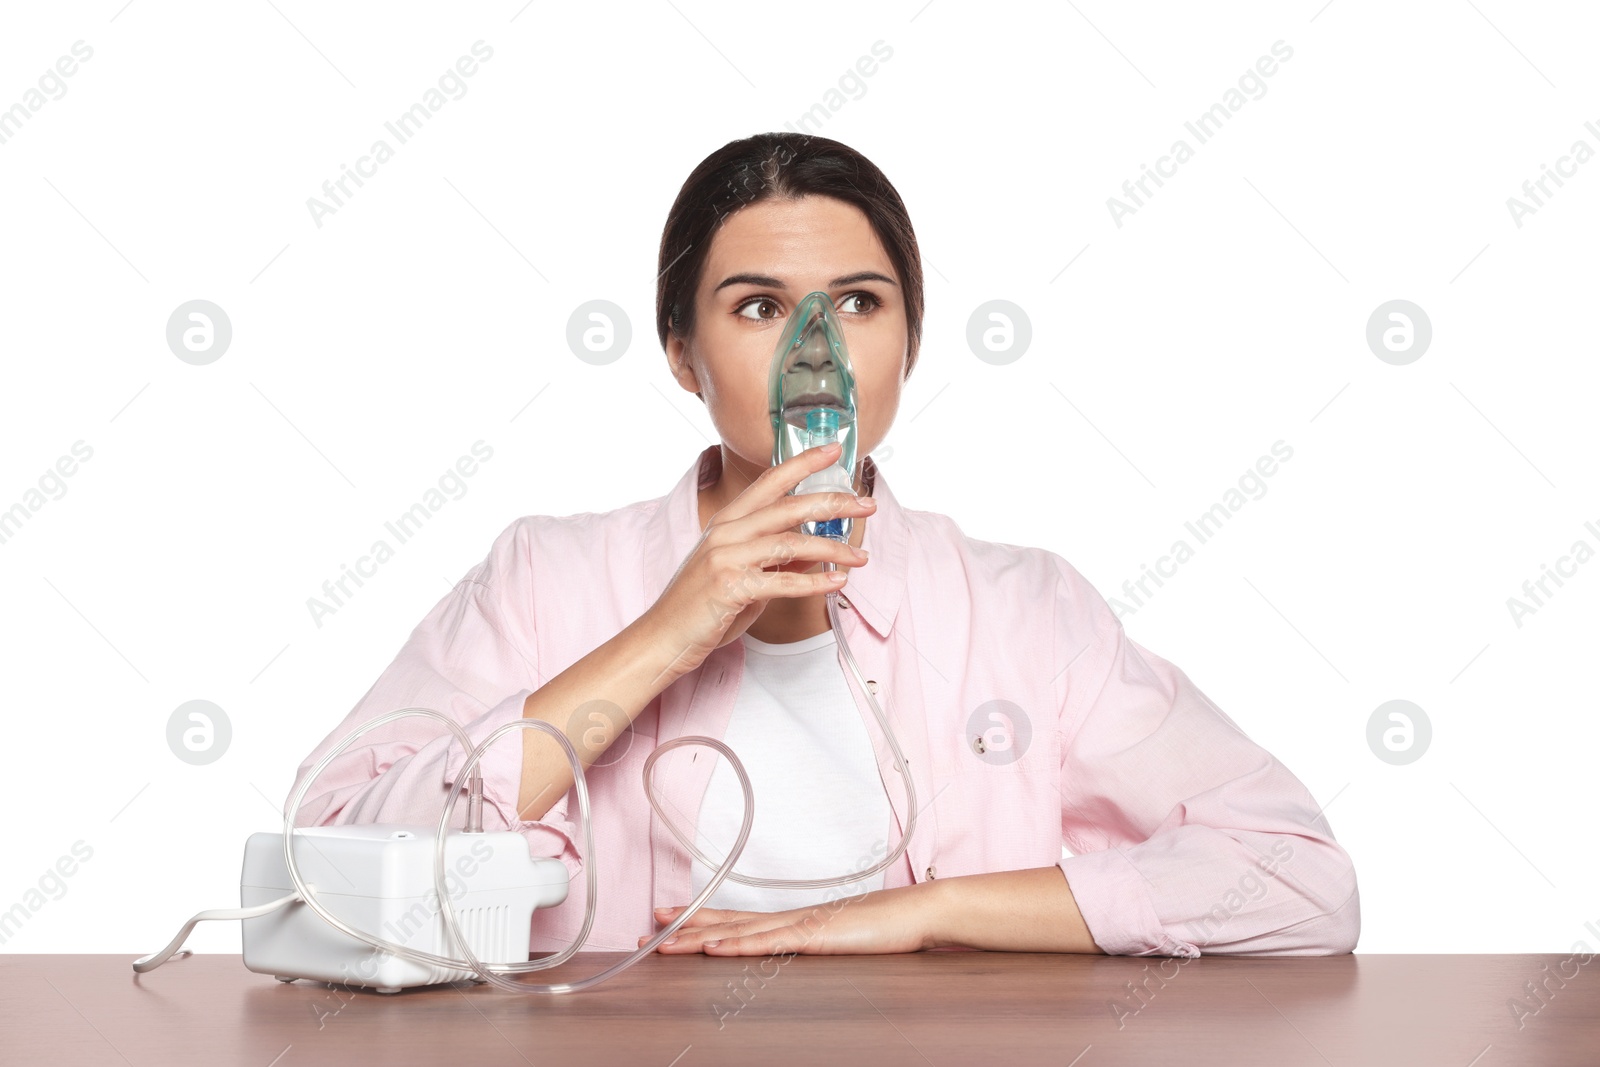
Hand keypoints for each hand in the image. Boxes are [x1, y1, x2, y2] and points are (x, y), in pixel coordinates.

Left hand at [638, 883, 938, 955]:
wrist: (919, 913)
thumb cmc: (890, 927)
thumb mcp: (846, 940)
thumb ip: (821, 943)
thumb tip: (805, 949)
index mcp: (798, 920)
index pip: (742, 919)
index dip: (706, 919)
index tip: (675, 919)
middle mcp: (793, 918)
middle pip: (731, 920)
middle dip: (690, 924)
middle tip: (653, 925)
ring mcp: (802, 926)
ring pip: (741, 931)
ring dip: (702, 937)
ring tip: (669, 941)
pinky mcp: (815, 937)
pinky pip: (770, 943)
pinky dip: (740, 946)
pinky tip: (715, 949)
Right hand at [647, 441, 874, 676]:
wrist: (661, 637)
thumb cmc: (700, 605)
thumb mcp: (737, 570)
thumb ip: (771, 558)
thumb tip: (812, 553)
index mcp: (727, 521)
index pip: (770, 481)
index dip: (803, 463)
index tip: (834, 450)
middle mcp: (726, 532)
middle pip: (789, 507)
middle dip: (833, 503)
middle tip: (867, 505)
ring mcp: (726, 558)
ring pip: (791, 543)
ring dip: (833, 549)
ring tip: (861, 557)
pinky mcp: (731, 588)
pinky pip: (784, 582)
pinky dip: (815, 583)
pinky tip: (837, 582)